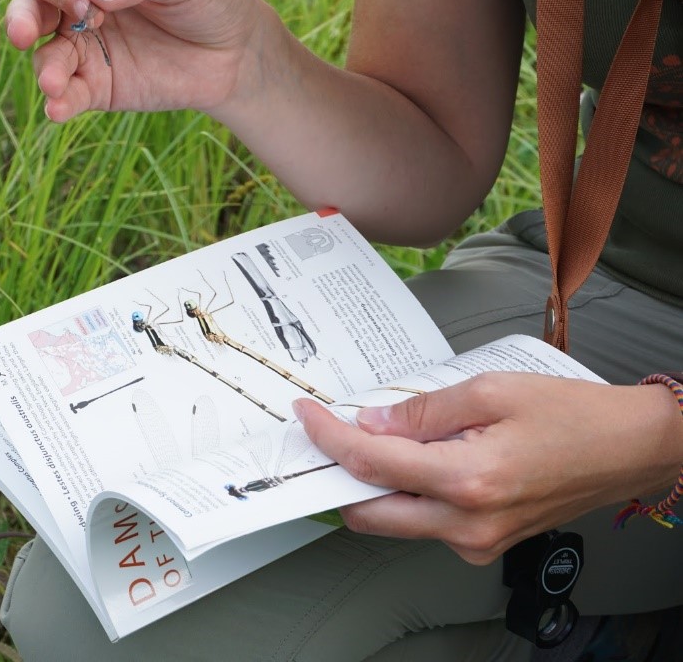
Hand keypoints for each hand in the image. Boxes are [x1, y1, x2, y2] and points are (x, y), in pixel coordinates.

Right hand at [5, 0, 272, 120]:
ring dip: (46, 68)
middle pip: (34, 9)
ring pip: (48, 55)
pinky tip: (57, 109)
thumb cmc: (209, 1)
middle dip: (22, 20)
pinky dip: (60, 103)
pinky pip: (71, 95)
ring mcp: (86, 49)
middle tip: (22, 35)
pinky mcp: (98, 88)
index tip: (87, 4)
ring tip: (53, 83)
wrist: (236, 54)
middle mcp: (80, 6)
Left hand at [296, 373, 682, 563]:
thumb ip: (422, 411)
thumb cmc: (573, 416)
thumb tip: (371, 422)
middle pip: (368, 511)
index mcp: (467, 480)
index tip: (307, 416)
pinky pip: (425, 523)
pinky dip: (409, 493)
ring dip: (377, 483)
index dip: (328, 437)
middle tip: (331, 435)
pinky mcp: (483, 546)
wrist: (629, 450)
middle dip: (340, 474)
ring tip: (390, 437)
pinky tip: (424, 457)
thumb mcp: (490, 390)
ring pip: (394, 521)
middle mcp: (467, 525)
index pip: (371, 464)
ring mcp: (476, 543)